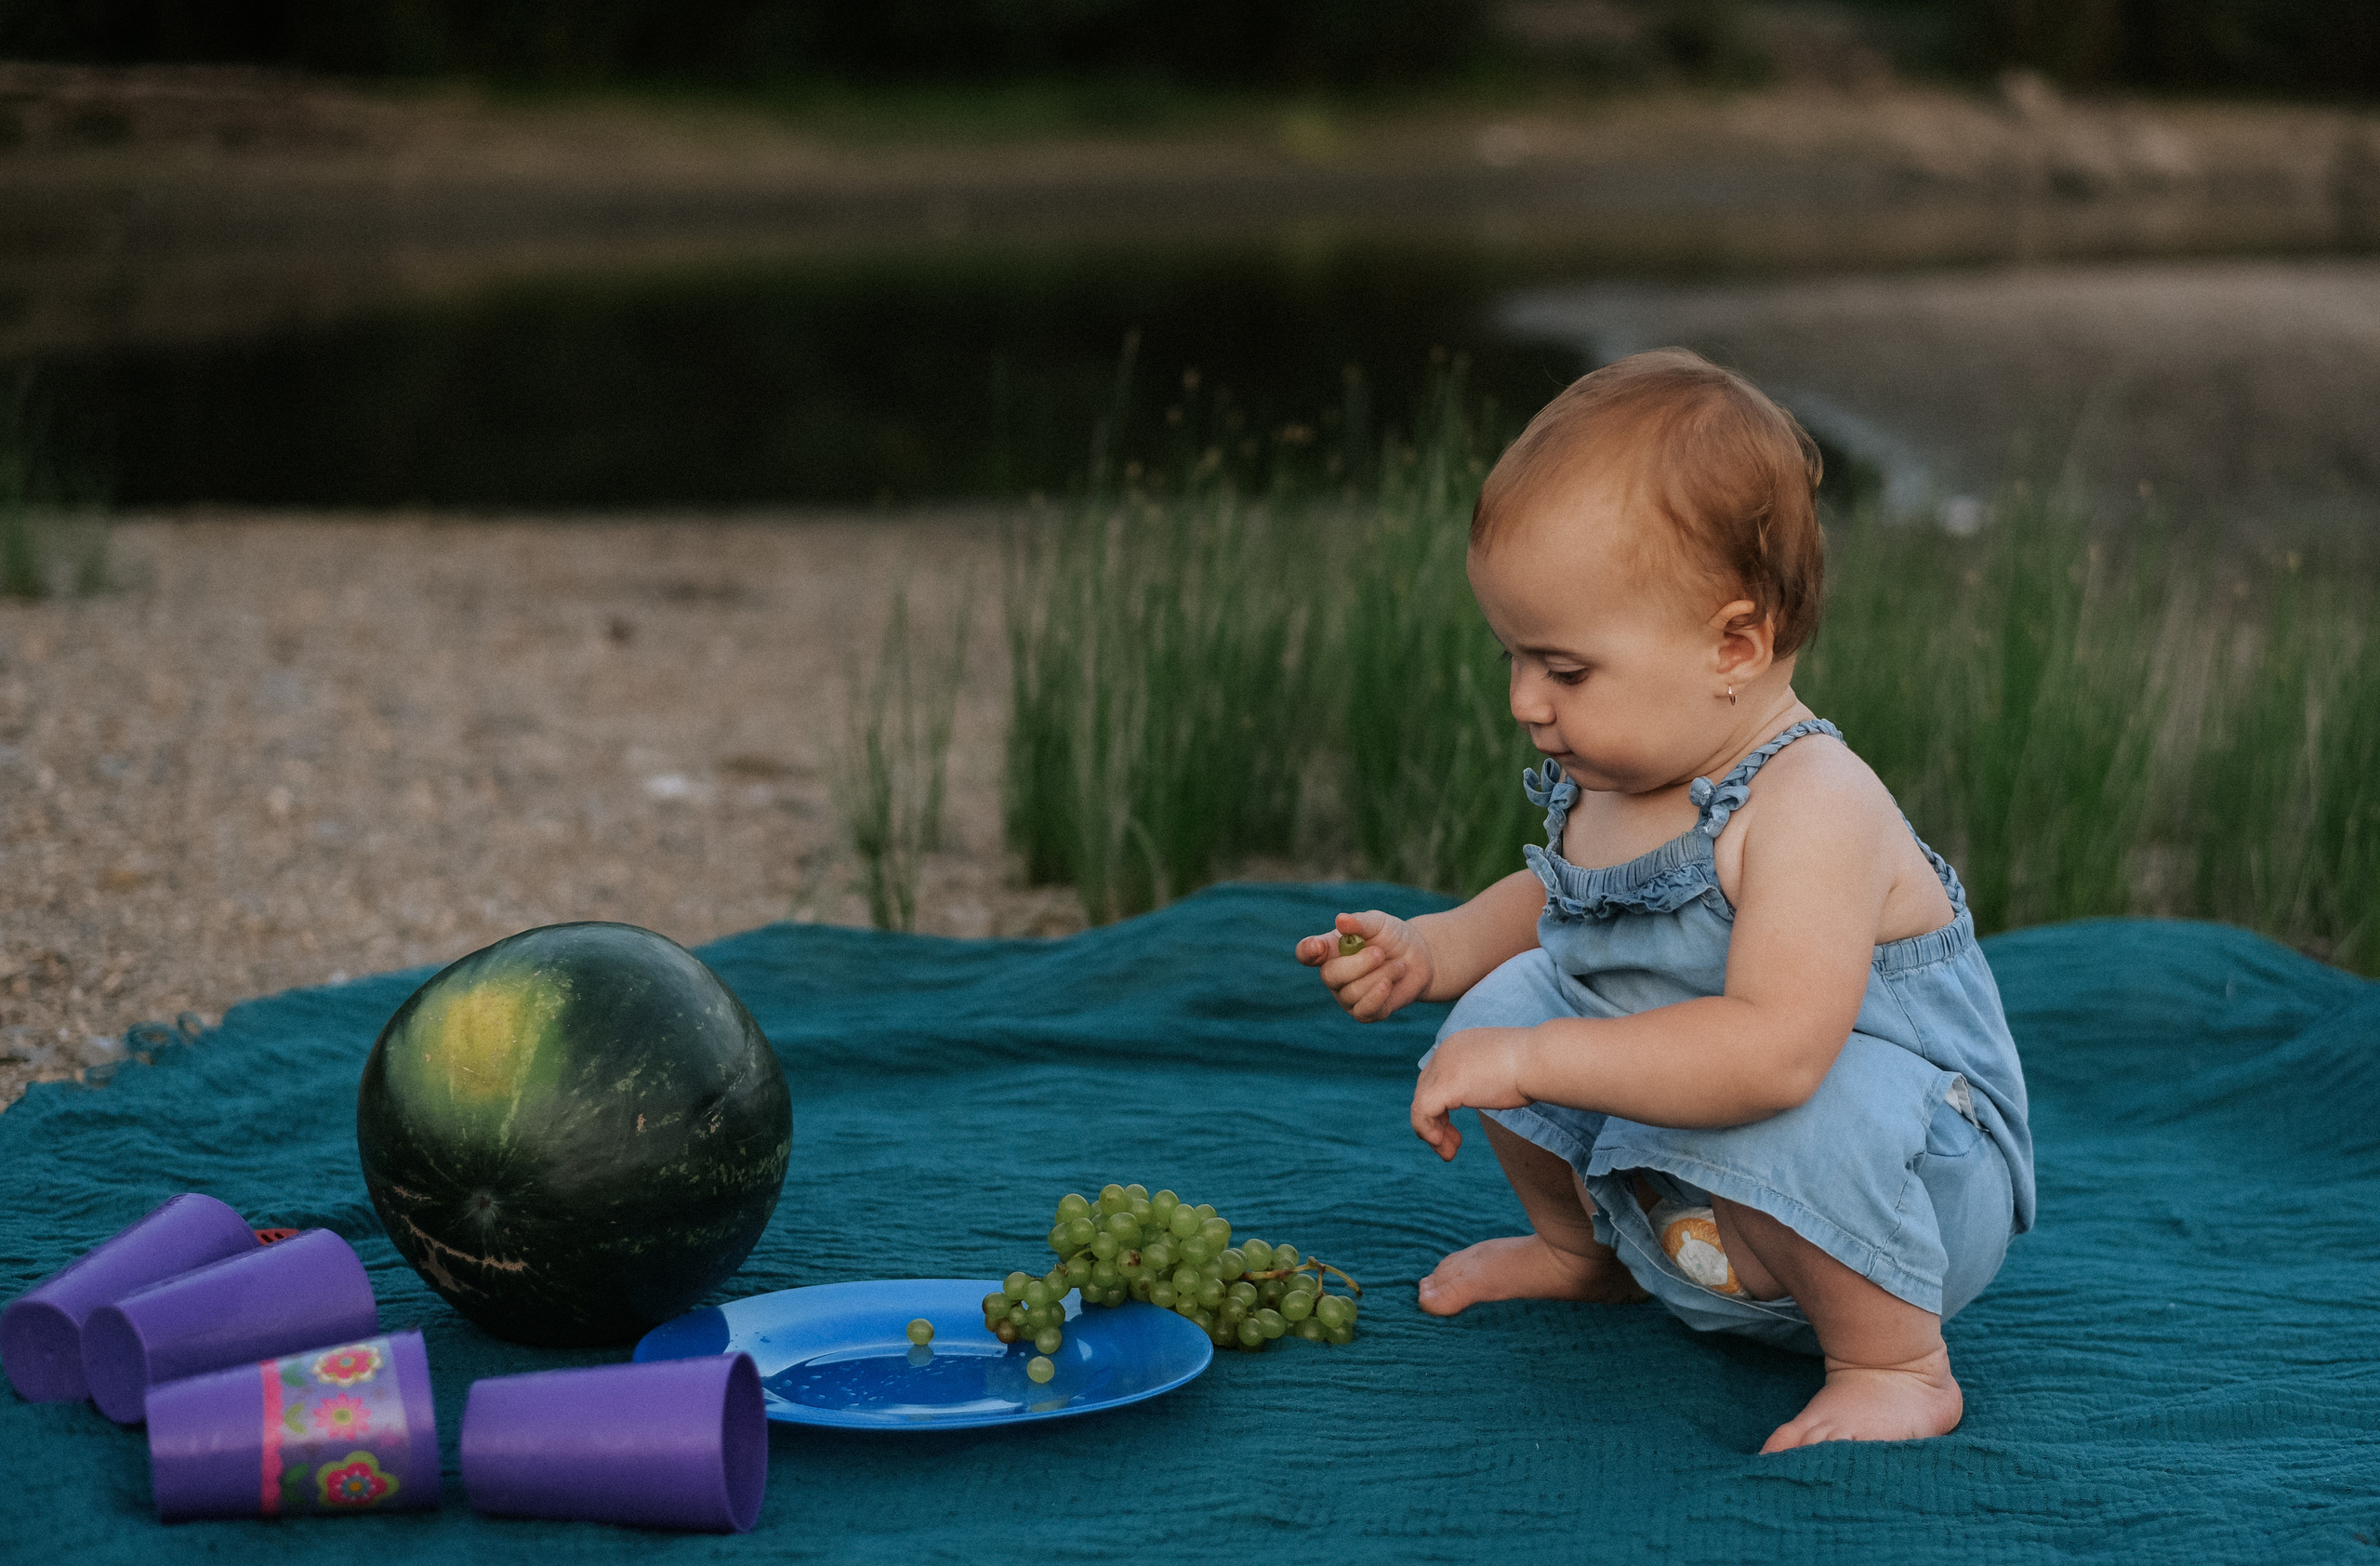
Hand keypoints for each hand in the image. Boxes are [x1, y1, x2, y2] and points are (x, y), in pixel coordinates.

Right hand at [1294, 910, 1435, 1022]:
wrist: (1419, 959)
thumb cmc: (1392, 937)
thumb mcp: (1379, 923)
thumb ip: (1360, 923)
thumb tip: (1341, 920)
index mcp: (1330, 950)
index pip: (1306, 952)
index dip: (1307, 951)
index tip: (1317, 947)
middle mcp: (1333, 975)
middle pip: (1329, 975)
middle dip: (1357, 964)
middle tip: (1379, 953)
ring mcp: (1347, 996)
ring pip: (1351, 993)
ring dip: (1380, 976)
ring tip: (1398, 965)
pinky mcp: (1365, 1013)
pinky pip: (1364, 1010)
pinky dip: (1377, 996)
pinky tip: (1388, 983)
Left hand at [1410, 1026, 1535, 1160]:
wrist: (1542, 1060)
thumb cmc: (1536, 1065)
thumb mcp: (1504, 1067)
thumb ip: (1487, 1076)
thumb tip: (1488, 1091)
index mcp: (1459, 1045)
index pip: (1437, 1077)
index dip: (1442, 1107)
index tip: (1456, 1131)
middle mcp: (1445, 1052)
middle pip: (1426, 1091)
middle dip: (1437, 1122)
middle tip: (1453, 1146)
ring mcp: (1442, 1067)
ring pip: (1421, 1104)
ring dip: (1433, 1134)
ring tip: (1448, 1154)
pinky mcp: (1444, 1086)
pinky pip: (1421, 1113)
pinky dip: (1428, 1132)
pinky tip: (1443, 1146)